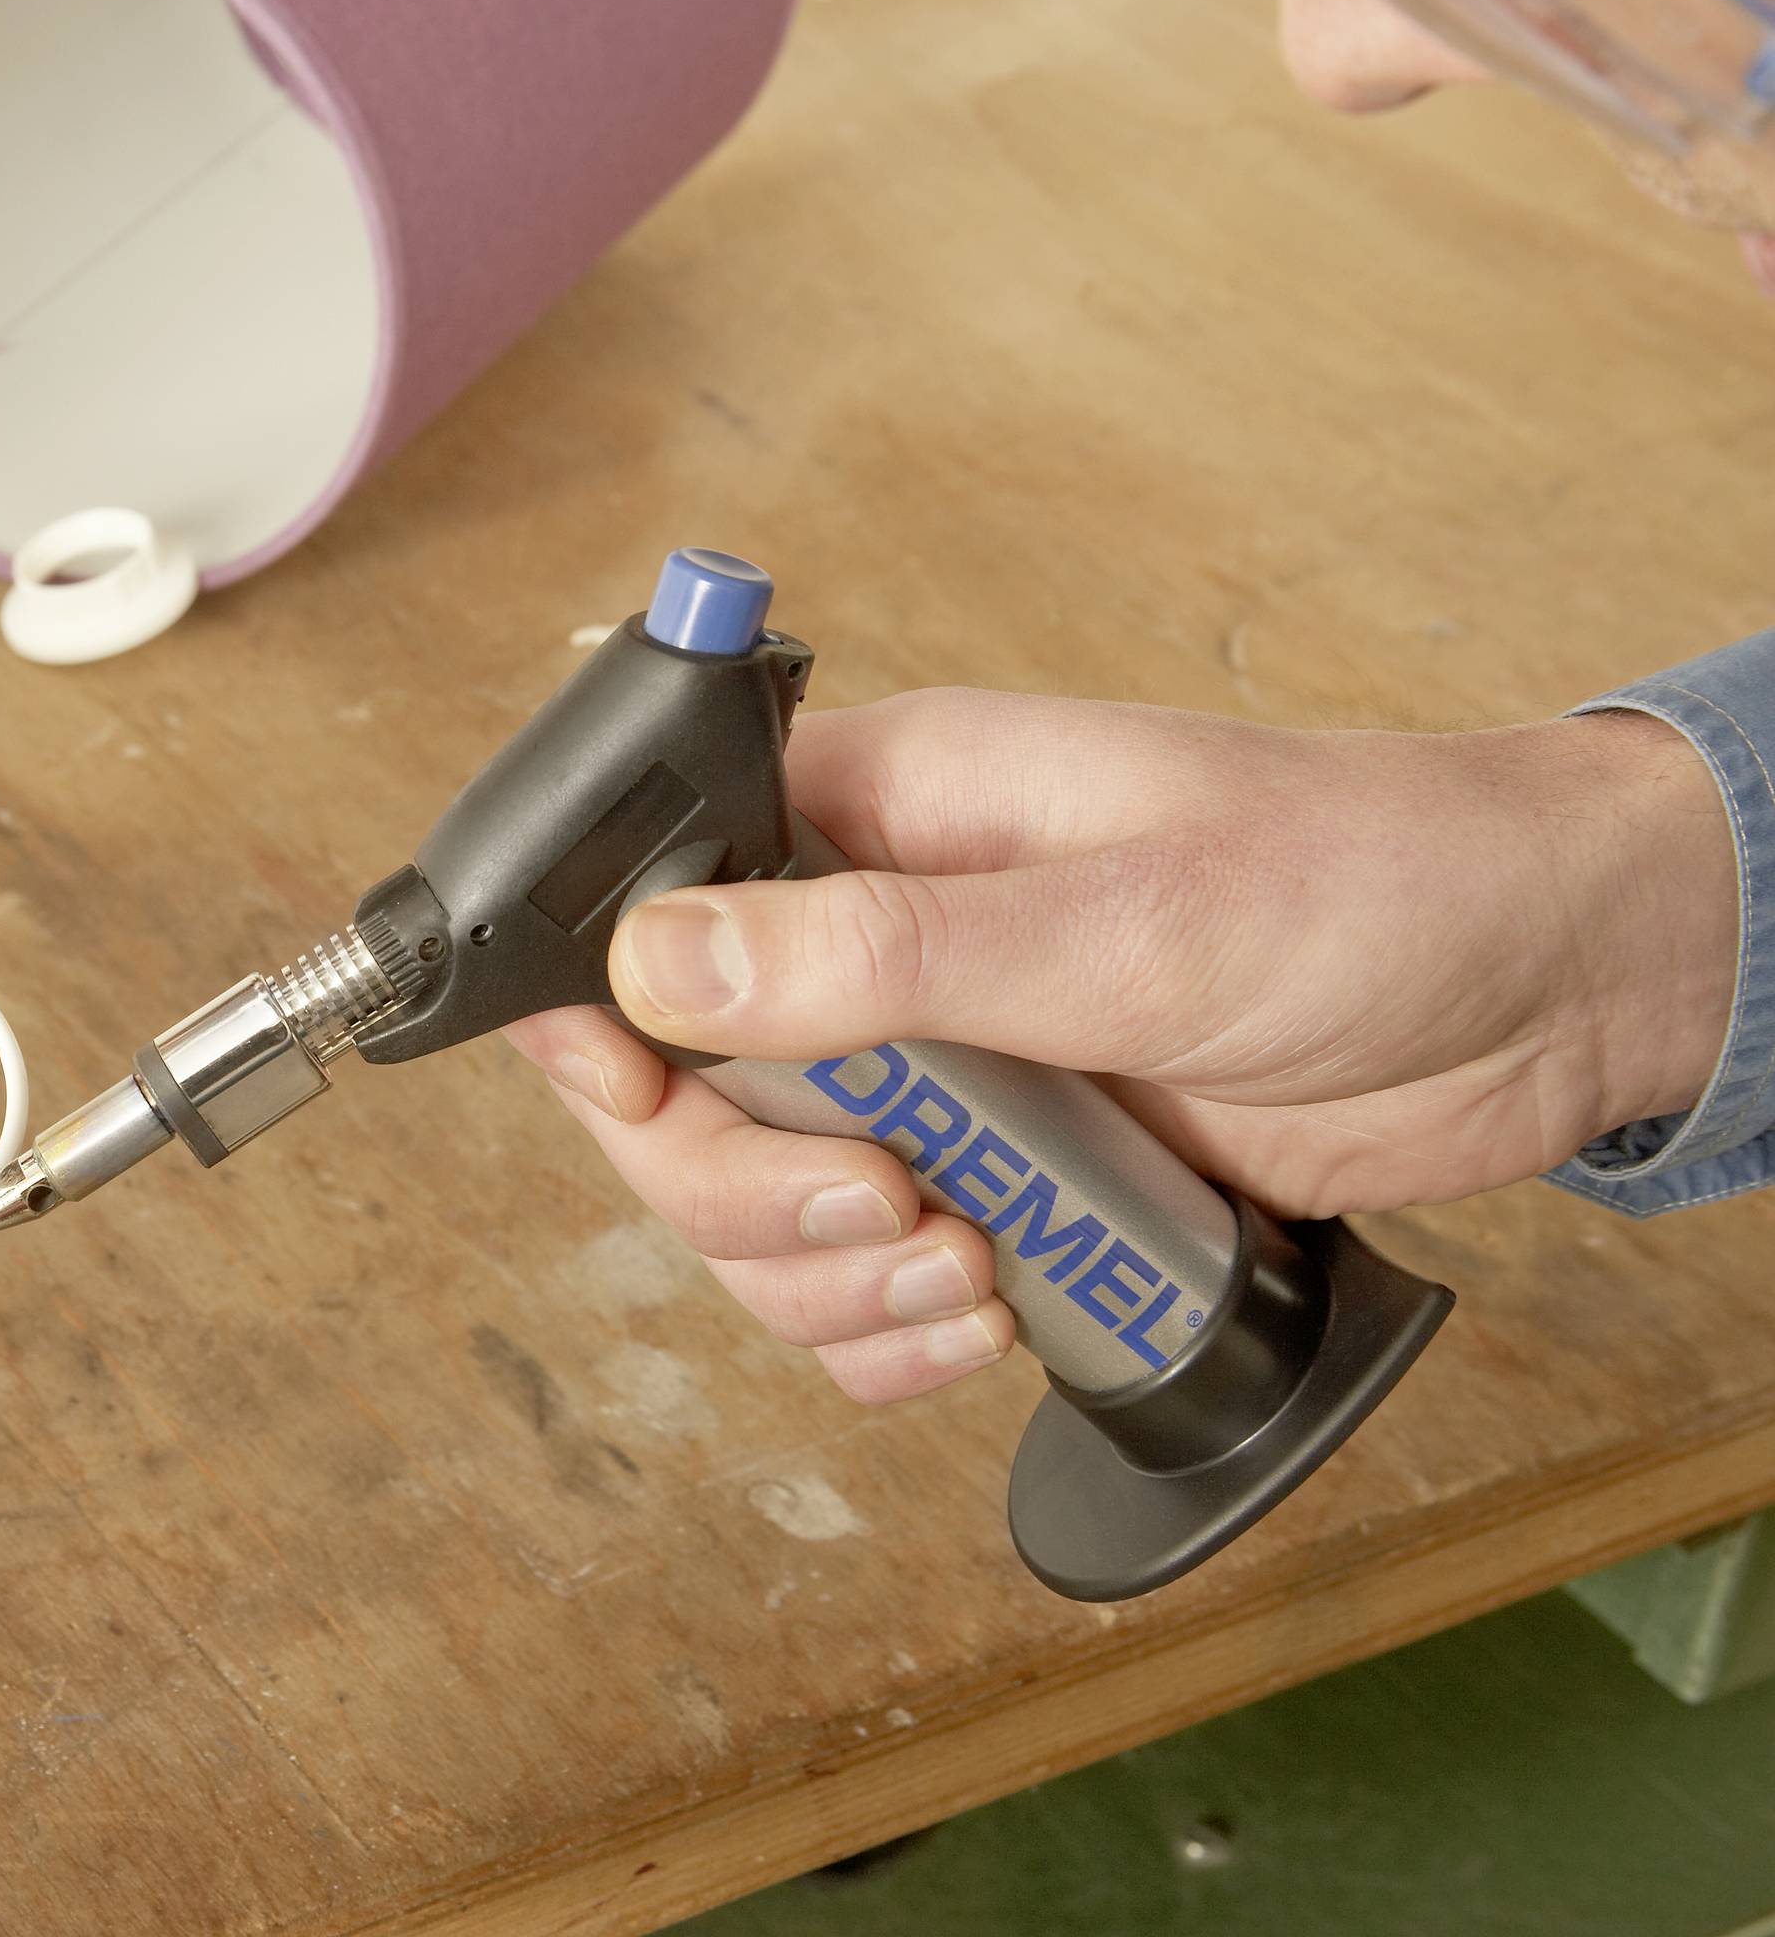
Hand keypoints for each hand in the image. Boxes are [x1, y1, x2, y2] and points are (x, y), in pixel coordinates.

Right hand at [509, 688, 1736, 1402]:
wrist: (1545, 995)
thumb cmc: (1364, 883)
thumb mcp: (1122, 922)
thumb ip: (882, 953)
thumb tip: (655, 964)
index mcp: (873, 818)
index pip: (643, 910)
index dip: (606, 1017)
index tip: (638, 1097)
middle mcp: (875, 943)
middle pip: (680, 1097)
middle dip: (750, 1188)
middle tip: (896, 1205)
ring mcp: (937, 1070)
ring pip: (760, 1211)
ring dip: (831, 1280)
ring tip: (970, 1269)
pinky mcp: (1001, 1175)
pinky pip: (863, 1283)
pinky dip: (894, 1332)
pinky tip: (988, 1312)